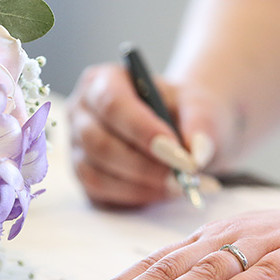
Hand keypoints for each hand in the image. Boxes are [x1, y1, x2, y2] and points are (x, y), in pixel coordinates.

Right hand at [68, 63, 230, 206]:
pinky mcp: (84, 176)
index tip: (177, 152)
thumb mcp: (198, 106)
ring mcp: (78, 147)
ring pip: (97, 174)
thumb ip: (201, 123)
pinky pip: (101, 194)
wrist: (178, 130)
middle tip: (182, 178)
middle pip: (99, 143)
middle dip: (144, 166)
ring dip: (141, 186)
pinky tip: (162, 192)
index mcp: (103, 81)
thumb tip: (196, 154)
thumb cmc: (180, 111)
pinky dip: (135, 197)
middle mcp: (81, 113)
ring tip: (178, 186)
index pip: (113, 104)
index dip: (143, 131)